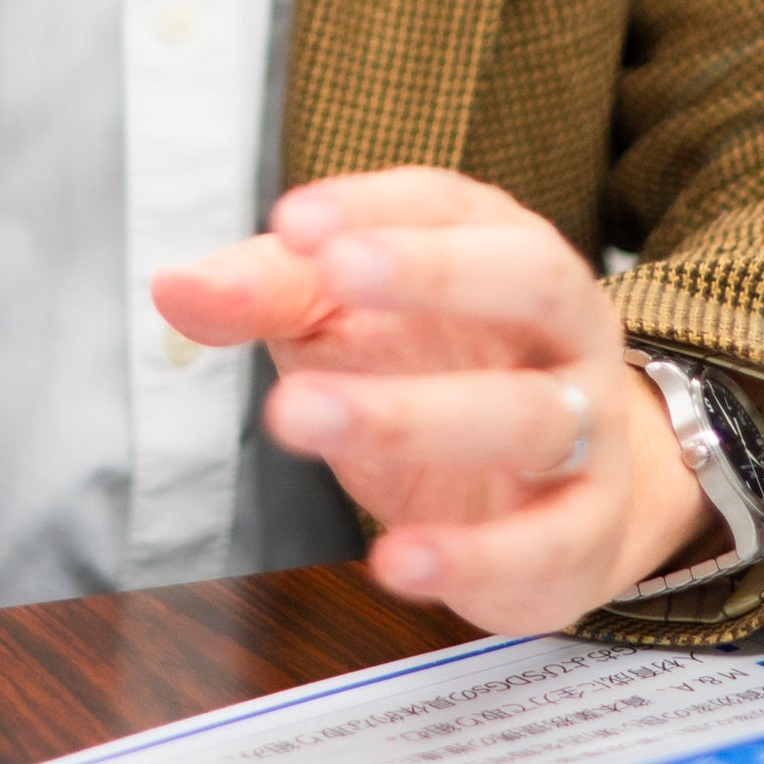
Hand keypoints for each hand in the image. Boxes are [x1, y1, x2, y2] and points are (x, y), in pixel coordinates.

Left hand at [151, 167, 711, 634]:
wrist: (549, 503)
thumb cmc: (432, 377)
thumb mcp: (343, 323)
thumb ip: (270, 294)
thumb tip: (174, 287)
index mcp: (504, 249)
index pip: (452, 204)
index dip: (375, 206)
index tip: (293, 221)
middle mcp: (564, 328)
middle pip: (530, 277)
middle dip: (433, 271)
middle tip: (334, 271)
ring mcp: (589, 429)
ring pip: (530, 415)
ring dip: (413, 414)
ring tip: (300, 415)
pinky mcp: (583, 532)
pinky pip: (544, 543)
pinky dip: (470, 555)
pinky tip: (394, 559)